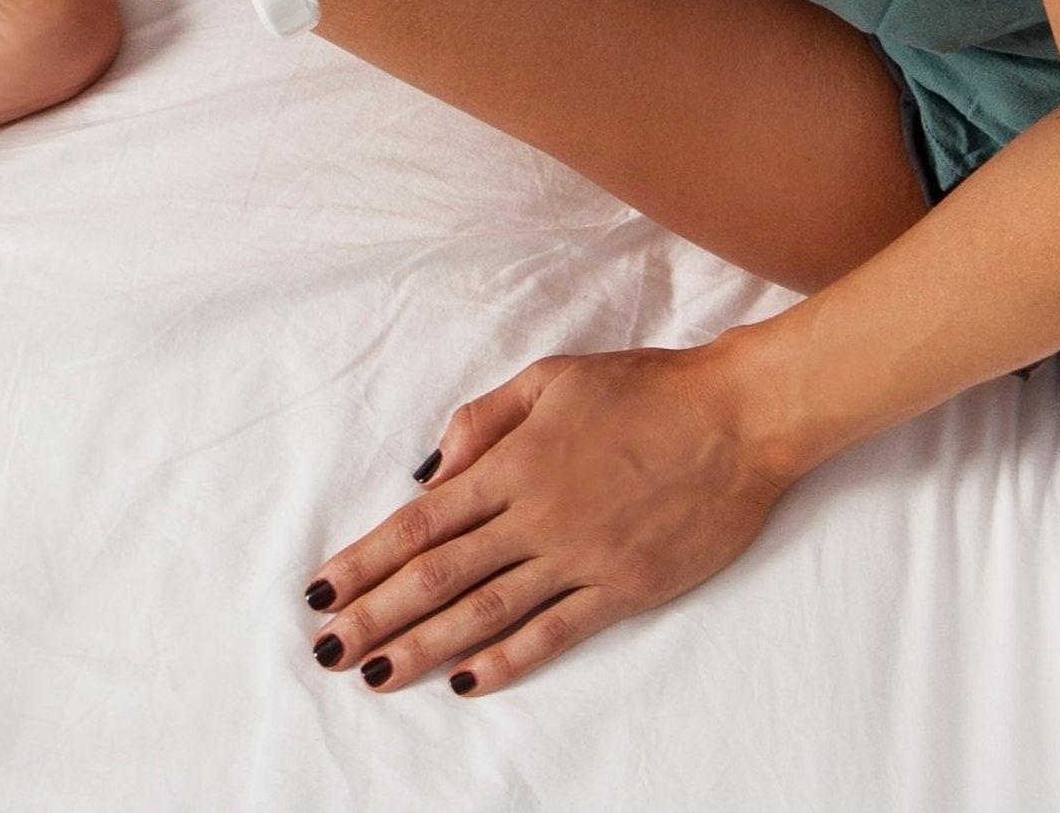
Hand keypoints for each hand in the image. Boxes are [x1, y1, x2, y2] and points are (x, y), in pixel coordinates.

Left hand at [301, 343, 793, 695]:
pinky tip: (466, 681)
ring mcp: (580, 557)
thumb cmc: (643, 388)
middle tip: (328, 650)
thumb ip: (484, 422)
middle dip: (376, 614)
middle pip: (439, 575)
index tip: (322, 588)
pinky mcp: (623, 589)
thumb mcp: (551, 377)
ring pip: (485, 612)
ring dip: (423, 646)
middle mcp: (536, 515)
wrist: (736, 417)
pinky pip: (554, 632)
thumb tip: (429, 470)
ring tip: (377, 674)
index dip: (368, 558)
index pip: (421, 521)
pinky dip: (507, 661)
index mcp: (514, 462)